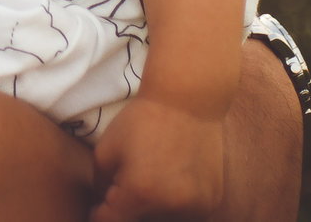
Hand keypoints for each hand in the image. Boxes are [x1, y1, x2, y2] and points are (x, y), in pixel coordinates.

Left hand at [89, 95, 226, 221]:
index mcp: (139, 194)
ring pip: (162, 220)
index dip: (101, 213)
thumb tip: (103, 207)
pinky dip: (174, 204)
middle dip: (128, 209)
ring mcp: (195, 207)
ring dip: (152, 208)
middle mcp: (170, 207)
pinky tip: (171, 178)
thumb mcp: (106, 150)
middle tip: (127, 183)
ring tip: (151, 178)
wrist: (189, 101)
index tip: (101, 204)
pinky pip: (185, 213)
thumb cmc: (142, 121)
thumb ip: (100, 186)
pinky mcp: (210, 202)